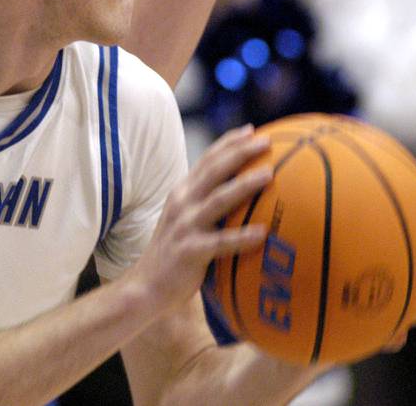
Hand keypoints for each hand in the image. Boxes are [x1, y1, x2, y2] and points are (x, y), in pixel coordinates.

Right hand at [129, 125, 272, 312]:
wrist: (146, 286)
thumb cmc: (174, 253)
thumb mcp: (185, 220)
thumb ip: (206, 205)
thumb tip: (241, 195)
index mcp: (182, 192)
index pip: (207, 160)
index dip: (228, 143)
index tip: (251, 130)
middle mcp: (182, 202)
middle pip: (214, 170)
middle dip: (240, 153)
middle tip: (266, 142)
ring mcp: (185, 225)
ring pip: (218, 200)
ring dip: (244, 185)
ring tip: (269, 175)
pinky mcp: (190, 251)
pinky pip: (220, 242)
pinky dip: (241, 237)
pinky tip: (262, 234)